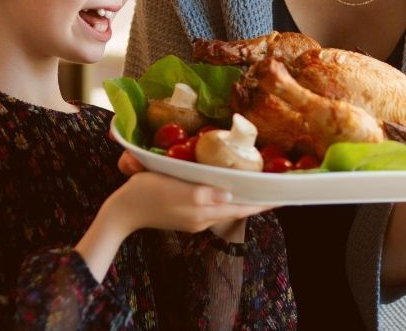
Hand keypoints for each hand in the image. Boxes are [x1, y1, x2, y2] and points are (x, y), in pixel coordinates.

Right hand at [110, 169, 268, 233]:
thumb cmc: (147, 194)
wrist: (121, 211)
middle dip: (255, 198)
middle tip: (274, 187)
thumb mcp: (177, 190)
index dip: (263, 201)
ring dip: (240, 197)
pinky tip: (225, 186)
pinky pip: (211, 205)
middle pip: (237, 208)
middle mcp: (203, 219)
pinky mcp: (183, 214)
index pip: (243, 208)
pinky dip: (224, 196)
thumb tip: (230, 195)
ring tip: (256, 186)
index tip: (284, 196)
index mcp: (204, 213)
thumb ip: (205, 194)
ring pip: (224, 207)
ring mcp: (193, 219)